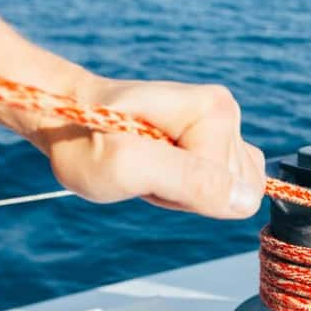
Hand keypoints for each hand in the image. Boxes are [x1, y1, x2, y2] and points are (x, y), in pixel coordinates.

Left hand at [32, 75, 266, 218]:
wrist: (65, 118)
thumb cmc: (87, 143)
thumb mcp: (129, 168)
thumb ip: (189, 181)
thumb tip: (245, 199)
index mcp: (215, 112)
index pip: (232, 189)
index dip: (186, 194)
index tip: (145, 171)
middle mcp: (226, 111)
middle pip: (236, 188)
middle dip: (187, 191)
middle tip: (144, 170)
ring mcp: (222, 124)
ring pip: (230, 188)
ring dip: (185, 190)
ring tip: (148, 167)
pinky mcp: (214, 137)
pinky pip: (221, 182)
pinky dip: (188, 186)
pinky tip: (158, 167)